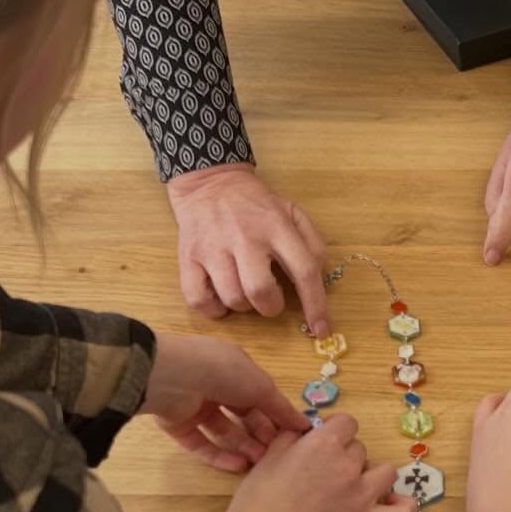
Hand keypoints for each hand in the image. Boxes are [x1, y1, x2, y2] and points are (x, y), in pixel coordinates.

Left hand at [143, 333, 310, 472]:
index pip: (259, 393)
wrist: (172, 376)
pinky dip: (219, 455)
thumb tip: (304, 424)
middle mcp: (214, 384)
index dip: (276, 413)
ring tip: (259, 462)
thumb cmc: (223, 372)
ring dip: (243, 446)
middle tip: (275, 452)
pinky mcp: (178, 425)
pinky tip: (239, 466)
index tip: (292, 435)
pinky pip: (202, 443)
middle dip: (260, 433)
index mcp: (234, 367)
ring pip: (223, 430)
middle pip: (242, 414)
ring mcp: (195, 404)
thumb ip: (281, 407)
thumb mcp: (261, 386)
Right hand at [167, 163, 328, 332]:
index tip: (321, 329)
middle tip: (269, 299)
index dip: (316, 305)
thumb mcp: (293, 213)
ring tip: (243, 290)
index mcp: (277, 226)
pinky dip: (213, 308)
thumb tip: (317, 280)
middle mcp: (244, 237)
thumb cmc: (256, 206)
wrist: (210, 183)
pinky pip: (199, 300)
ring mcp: (213, 248)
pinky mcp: (188, 257)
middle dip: (270, 307)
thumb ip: (312, 245)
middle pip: (261, 291)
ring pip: (232, 299)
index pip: (303, 270)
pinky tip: (221, 296)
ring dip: (243, 306)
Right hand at [226, 413, 412, 511]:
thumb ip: (292, 436)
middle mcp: (349, 465)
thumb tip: (307, 430)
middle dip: (345, 456)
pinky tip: (391, 504)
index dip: (335, 431)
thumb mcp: (269, 455)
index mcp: (324, 444)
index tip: (325, 442)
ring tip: (354, 486)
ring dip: (371, 475)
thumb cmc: (258, 498)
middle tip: (327, 473)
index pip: (347, 422)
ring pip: (385, 472)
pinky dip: (402, 506)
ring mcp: (362, 495)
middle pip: (360, 449)